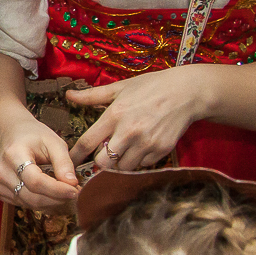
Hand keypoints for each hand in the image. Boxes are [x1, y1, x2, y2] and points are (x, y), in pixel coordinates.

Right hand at [0, 114, 78, 211]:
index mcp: (14, 155)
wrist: (10, 134)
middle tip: (75, 192)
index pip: (35, 181)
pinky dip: (42, 203)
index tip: (75, 191)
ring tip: (65, 192)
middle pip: (33, 197)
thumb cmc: (33, 136)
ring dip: (52, 202)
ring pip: (30, 204)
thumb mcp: (53, 141)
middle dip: (58, 199)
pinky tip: (51, 194)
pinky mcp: (1, 193)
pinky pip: (25, 205)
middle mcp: (2, 172)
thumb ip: (63, 162)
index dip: (57, 190)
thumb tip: (72, 184)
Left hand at [68, 65, 212, 171]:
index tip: (69, 162)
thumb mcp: (120, 87)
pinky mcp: (160, 150)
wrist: (186, 92)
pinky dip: (139, 160)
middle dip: (99, 162)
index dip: (75, 156)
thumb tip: (69, 95)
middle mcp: (128, 132)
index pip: (87, 143)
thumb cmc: (151, 86)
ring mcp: (145, 143)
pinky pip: (143, 165)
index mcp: (114, 115)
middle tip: (102, 155)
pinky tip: (142, 147)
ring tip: (124, 149)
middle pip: (103, 163)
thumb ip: (92, 95)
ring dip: (120, 163)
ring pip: (123, 168)